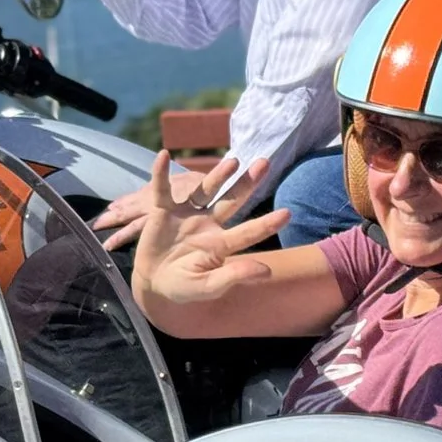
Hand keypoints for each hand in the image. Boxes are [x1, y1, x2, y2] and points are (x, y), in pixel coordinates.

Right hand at [132, 151, 290, 312]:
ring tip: (233, 163)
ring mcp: (186, 214)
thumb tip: (266, 271)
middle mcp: (208, 223)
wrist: (153, 281)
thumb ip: (233, 276)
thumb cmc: (183, 286)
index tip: (287, 214)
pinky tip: (164, 156)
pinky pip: (162, 189)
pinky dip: (161, 173)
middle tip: (264, 163)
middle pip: (231, 201)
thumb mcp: (208, 286)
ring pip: (204, 190)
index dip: (266, 224)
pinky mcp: (163, 211)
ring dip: (217, 176)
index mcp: (221, 243)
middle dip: (247, 184)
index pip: (248, 232)